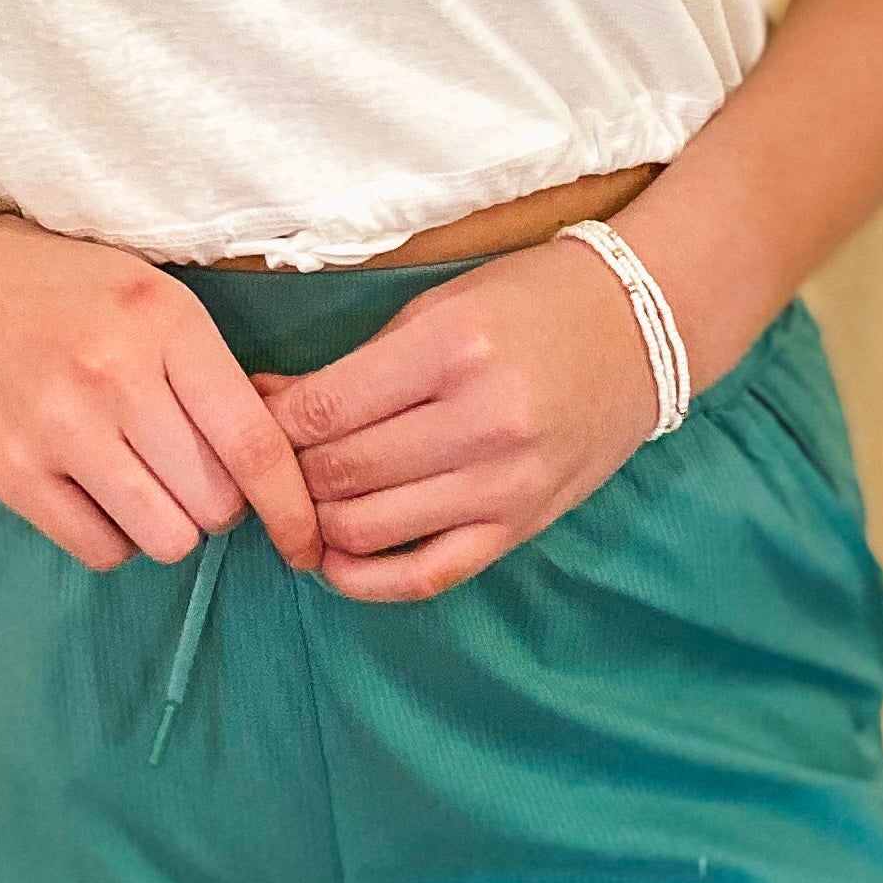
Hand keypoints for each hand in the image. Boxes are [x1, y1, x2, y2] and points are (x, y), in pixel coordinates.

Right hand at [0, 217, 325, 575]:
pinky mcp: (10, 470)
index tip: (307, 543)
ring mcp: (58, 427)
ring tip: (142, 484)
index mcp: (166, 323)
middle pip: (215, 502)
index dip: (291, 507)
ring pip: (164, 537)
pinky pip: (99, 549)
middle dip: (217, 504)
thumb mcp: (151, 297)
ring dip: (166, 525)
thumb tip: (277, 459)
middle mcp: (115, 376)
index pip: (254, 441)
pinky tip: (95, 494)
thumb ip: (209, 370)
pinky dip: (111, 537)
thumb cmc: (60, 291)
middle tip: (188, 473)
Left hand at [248, 235, 659, 600]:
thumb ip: (352, 367)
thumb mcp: (435, 310)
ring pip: (369, 528)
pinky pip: (428, 574)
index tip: (243, 424)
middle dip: (285, 473)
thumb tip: (263, 403)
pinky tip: (334, 561)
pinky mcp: (522, 526)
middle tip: (266, 463)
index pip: (324, 412)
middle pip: (339, 473)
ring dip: (316, 522)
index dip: (267, 427)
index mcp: (453, 350)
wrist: (640, 328)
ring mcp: (505, 484)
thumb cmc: (530, 303)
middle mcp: (481, 422)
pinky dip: (367, 579)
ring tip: (298, 501)